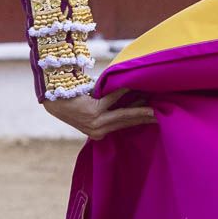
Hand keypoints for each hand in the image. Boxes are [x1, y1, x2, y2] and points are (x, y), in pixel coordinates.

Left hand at [42, 88, 156, 140]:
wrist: (54, 99)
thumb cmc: (75, 101)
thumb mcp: (95, 110)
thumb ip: (111, 110)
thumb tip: (134, 100)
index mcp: (100, 133)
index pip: (125, 126)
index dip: (141, 121)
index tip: (157, 118)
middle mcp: (98, 131)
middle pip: (127, 122)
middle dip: (145, 118)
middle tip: (162, 114)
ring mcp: (95, 123)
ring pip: (123, 114)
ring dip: (139, 109)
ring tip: (154, 106)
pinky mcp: (92, 111)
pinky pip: (113, 99)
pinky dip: (123, 91)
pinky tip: (133, 85)